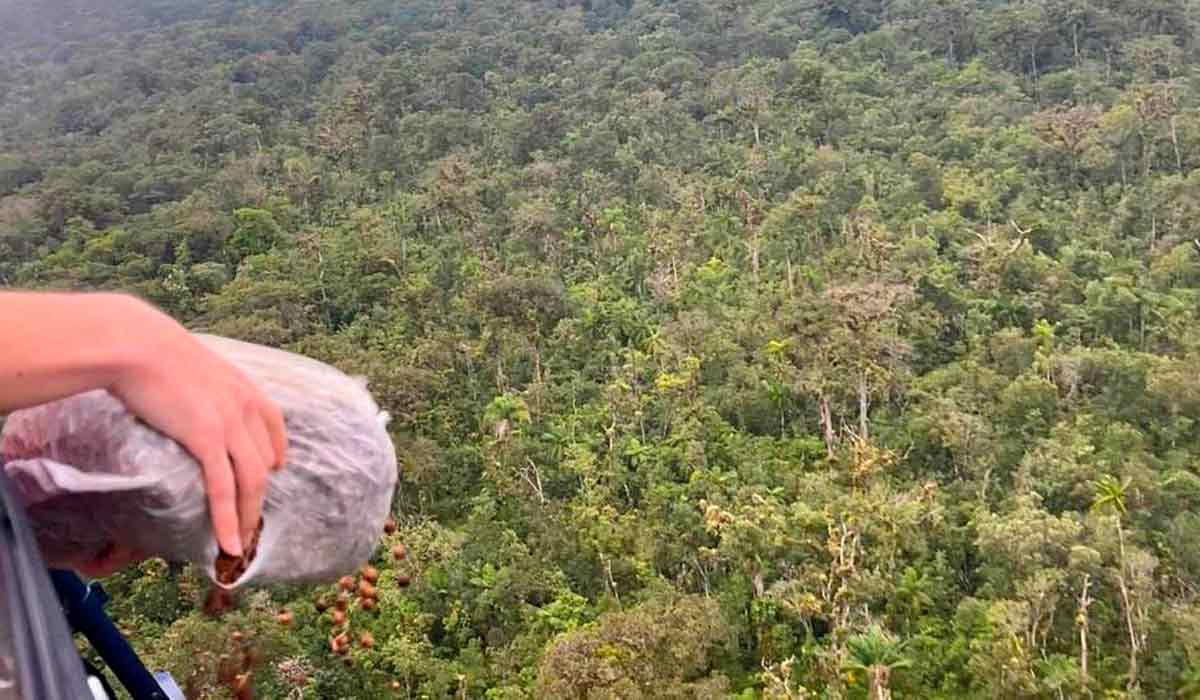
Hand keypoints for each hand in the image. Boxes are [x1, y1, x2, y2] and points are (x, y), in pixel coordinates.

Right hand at [107, 299, 287, 556]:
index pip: (274, 425)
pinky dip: (227, 519)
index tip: (277, 468)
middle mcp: (245, 408)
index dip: (277, 450)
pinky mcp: (207, 439)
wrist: (136, 343)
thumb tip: (183, 392)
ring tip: (242, 541)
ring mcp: (229, 425)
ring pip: (252, 481)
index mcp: (243, 387)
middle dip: (260, 493)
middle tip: (250, 516)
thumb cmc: (150, 349)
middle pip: (264, 460)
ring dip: (247, 516)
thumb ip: (199, 383)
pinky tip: (228, 542)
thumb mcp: (189, 363)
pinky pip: (224, 488)